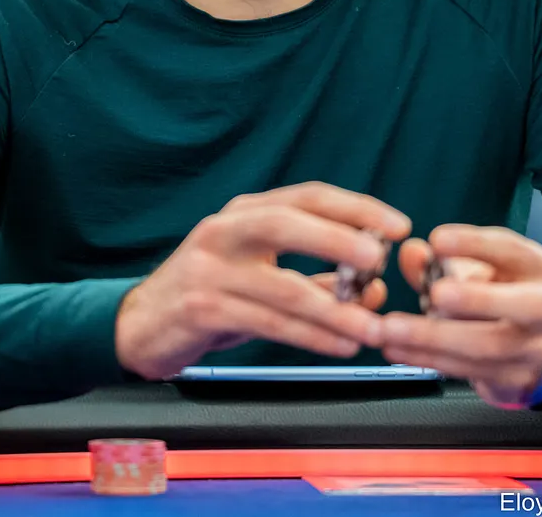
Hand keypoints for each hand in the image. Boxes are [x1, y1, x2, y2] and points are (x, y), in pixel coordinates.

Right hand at [114, 182, 409, 379]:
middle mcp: (225, 230)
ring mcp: (210, 269)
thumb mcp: (260, 274)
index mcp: (245, 212)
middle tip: (381, 258)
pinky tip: (341, 345)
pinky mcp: (203, 308)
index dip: (356, 207)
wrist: (142, 325)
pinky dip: (311, 337)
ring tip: (374, 328)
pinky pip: (270, 323)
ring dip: (336, 310)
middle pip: (289, 222)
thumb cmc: (213, 294)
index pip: (307, 196)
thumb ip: (316, 279)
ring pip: (284, 286)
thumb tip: (375, 289)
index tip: (398, 226)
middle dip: (339, 238)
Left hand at [382, 225, 541, 408]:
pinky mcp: (512, 378)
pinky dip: (426, 358)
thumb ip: (438, 261)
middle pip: (525, 305)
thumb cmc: (493, 294)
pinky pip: (467, 370)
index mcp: (536, 269)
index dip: (476, 245)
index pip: (513, 250)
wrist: (525, 347)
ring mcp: (533, 349)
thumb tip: (412, 252)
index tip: (437, 241)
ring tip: (390, 328)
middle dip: (478, 299)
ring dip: (434, 337)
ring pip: (488, 346)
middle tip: (436, 293)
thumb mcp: (472, 271)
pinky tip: (395, 348)